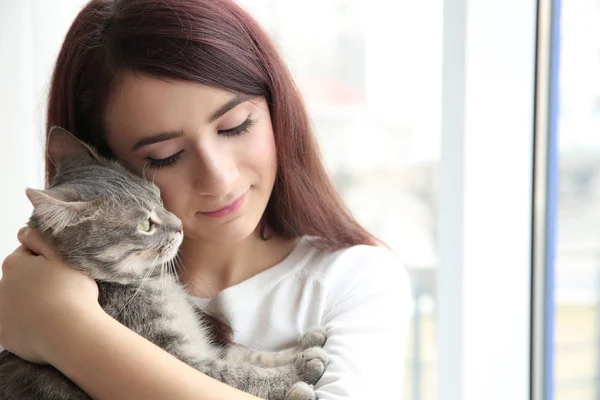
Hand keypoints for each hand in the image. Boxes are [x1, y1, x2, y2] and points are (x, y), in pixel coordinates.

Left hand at [0, 227, 99, 363]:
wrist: (70, 333)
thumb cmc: (72, 292)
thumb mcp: (63, 256)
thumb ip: (41, 239)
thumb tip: (23, 230)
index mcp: (14, 264)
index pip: (27, 255)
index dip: (47, 261)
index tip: (63, 271)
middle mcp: (1, 286)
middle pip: (21, 279)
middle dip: (37, 282)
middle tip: (63, 290)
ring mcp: (1, 312)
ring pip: (18, 301)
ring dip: (31, 302)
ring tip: (57, 310)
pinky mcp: (5, 335)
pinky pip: (17, 325)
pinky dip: (29, 325)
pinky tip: (48, 326)